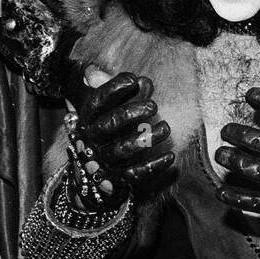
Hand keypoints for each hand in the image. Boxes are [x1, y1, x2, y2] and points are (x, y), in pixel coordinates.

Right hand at [66, 72, 174, 211]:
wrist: (97, 171)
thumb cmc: (112, 127)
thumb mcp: (113, 107)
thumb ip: (128, 93)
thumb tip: (141, 80)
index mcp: (89, 117)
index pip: (97, 101)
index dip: (112, 88)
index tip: (133, 79)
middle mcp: (93, 139)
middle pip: (109, 125)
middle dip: (130, 113)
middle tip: (153, 106)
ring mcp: (103, 160)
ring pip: (122, 150)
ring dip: (146, 138)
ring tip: (166, 128)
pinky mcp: (116, 179)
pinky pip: (134, 174)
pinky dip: (153, 166)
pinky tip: (170, 156)